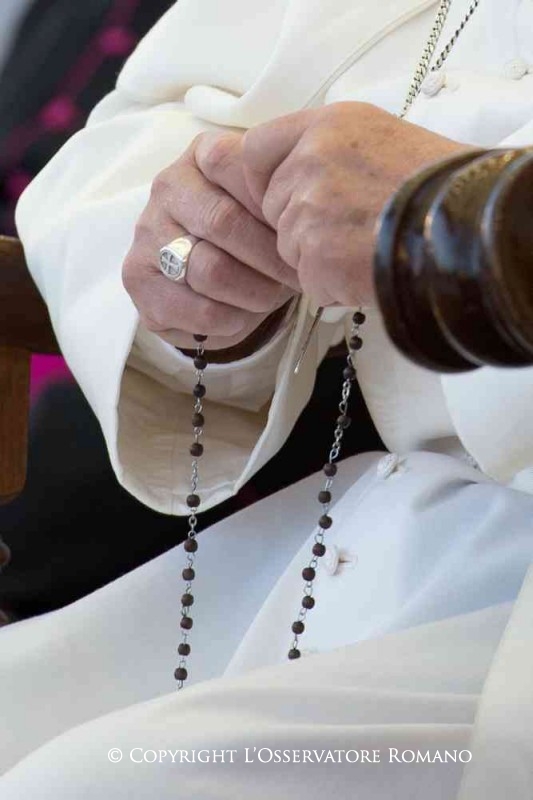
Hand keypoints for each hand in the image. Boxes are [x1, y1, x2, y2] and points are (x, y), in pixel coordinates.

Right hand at [122, 133, 298, 350]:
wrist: (212, 282)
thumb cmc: (252, 234)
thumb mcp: (273, 204)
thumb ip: (287, 192)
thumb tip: (314, 213)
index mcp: (202, 156)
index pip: (235, 166)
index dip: (275, 204)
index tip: (304, 230)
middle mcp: (167, 189)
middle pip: (224, 223)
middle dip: (271, 258)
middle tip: (298, 276)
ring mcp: (147, 235)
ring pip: (211, 270)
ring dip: (254, 292)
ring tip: (273, 297)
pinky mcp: (139, 281)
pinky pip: (197, 308)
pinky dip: (231, 319)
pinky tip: (244, 315)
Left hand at [238, 102, 471, 306]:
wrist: (466, 226)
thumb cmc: (436, 188)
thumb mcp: (382, 140)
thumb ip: (331, 153)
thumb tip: (300, 176)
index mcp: (327, 126)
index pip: (257, 149)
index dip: (265, 179)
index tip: (284, 195)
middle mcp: (310, 161)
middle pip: (274, 206)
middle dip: (302, 226)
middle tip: (353, 228)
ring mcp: (309, 208)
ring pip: (289, 247)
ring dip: (320, 258)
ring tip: (368, 248)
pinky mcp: (315, 253)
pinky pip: (309, 282)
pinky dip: (334, 286)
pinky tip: (368, 270)